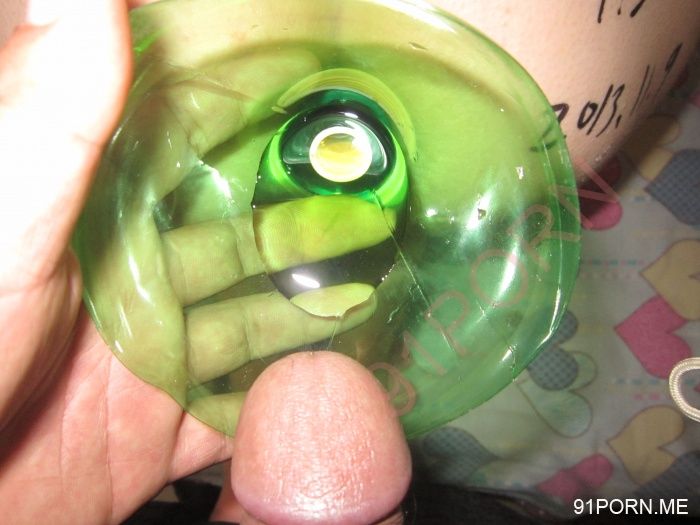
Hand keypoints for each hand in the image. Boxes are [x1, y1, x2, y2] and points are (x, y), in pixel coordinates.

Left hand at [0, 1, 410, 523]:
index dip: (255, 117)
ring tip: (381, 295)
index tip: (324, 97)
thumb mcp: (6, 219)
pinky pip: (242, 406)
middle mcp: (129, 277)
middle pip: (241, 241)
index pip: (188, 145)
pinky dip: (288, 398)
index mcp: (94, 214)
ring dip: (313, 314)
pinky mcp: (160, 428)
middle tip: (381, 213)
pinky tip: (339, 382)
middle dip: (311, 228)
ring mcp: (151, 354)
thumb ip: (54, 115)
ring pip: (253, 324)